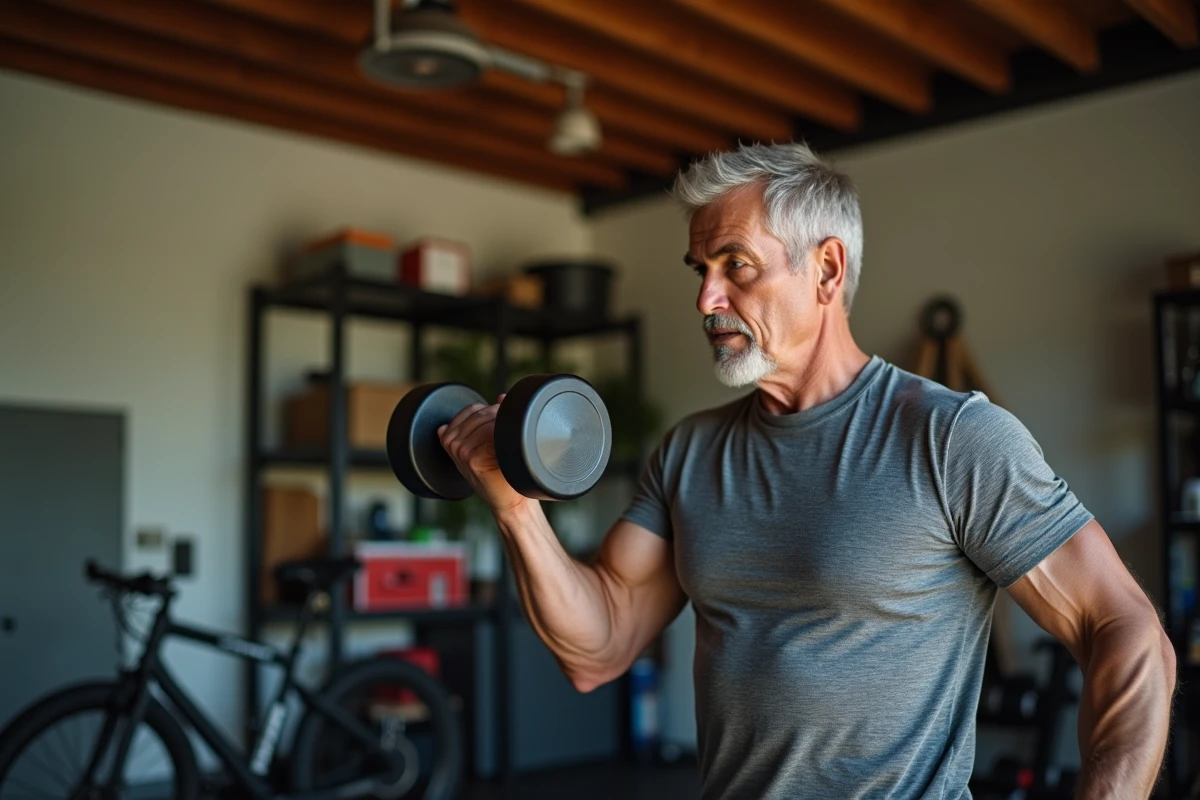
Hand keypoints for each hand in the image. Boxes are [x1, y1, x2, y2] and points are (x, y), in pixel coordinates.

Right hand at [437, 395, 526, 513]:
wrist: (510, 500)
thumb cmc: (502, 473)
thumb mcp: (490, 444)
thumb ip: (491, 419)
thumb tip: (502, 396)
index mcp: (451, 438)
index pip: (472, 410)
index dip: (492, 410)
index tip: (505, 421)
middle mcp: (452, 443)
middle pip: (480, 413)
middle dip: (500, 416)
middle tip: (513, 431)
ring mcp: (460, 451)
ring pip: (487, 422)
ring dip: (504, 426)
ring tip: (511, 441)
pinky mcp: (472, 458)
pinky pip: (492, 434)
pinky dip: (504, 438)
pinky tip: (508, 450)